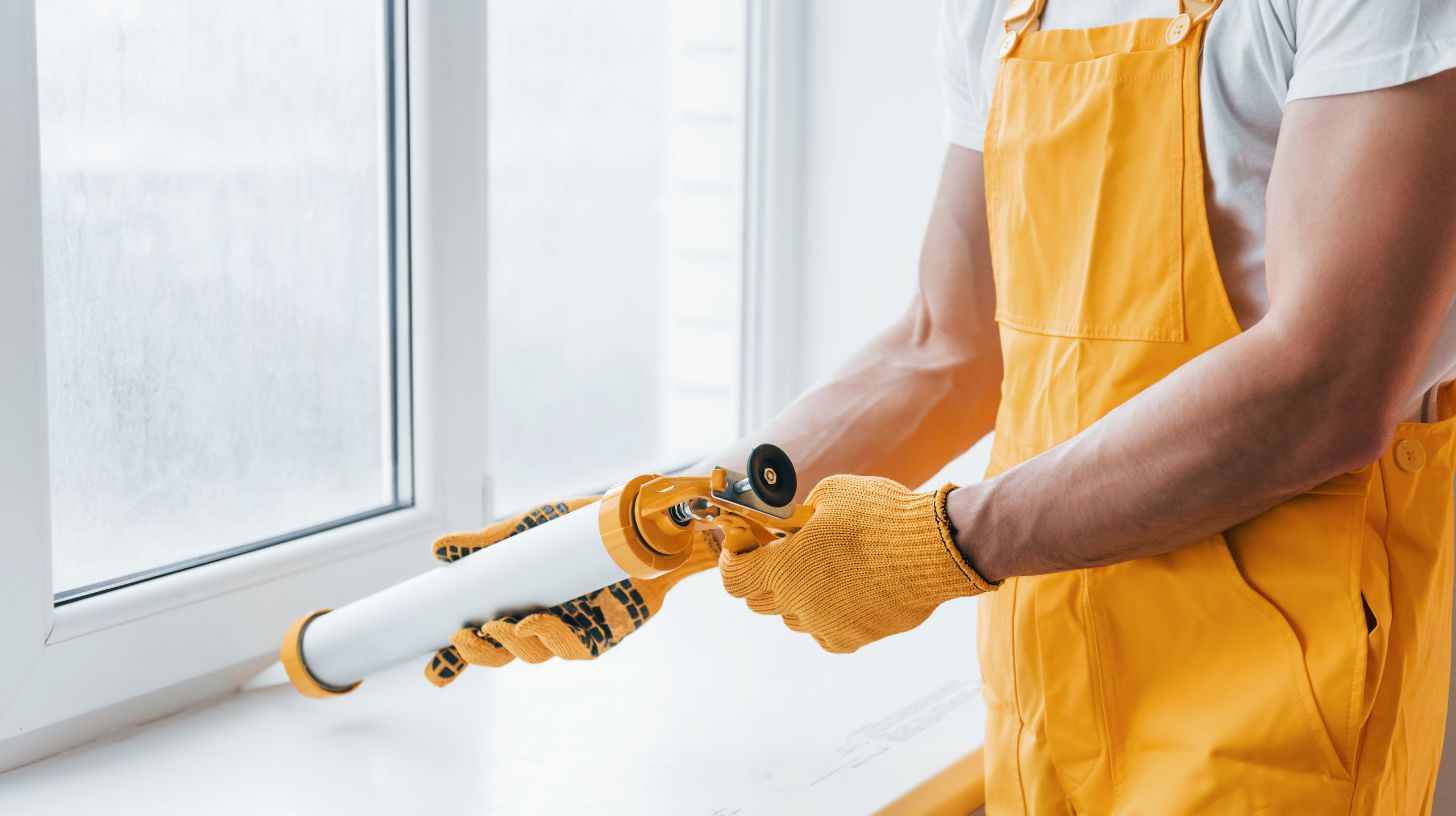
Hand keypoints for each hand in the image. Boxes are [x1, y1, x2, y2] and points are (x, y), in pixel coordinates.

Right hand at [425, 497, 717, 686]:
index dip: (455, 661)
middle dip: (477, 655)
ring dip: (510, 645)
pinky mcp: (601, 636)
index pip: (481, 640)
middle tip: (461, 638)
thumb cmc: (584, 528)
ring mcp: (570, 632)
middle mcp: (541, 623)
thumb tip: (437, 551)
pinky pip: (570, 648)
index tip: (433, 670)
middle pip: (501, 656)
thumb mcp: (529, 529)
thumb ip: (487, 543)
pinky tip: (534, 620)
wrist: (637, 525)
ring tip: (496, 626)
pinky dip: (548, 635)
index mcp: (518, 603)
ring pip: (533, 655)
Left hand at [719, 475, 994, 653]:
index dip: (733, 558)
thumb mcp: (831, 495)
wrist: (934, 549)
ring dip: (796, 596)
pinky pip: (826, 632)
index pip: (733, 576)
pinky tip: (844, 592)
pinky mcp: (854, 638)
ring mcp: (826, 624)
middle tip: (782, 553)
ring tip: (822, 570)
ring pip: (793, 617)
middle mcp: (798, 602)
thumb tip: (794, 525)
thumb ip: (801, 515)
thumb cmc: (881, 517)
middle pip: (758, 600)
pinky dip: (827, 616)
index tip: (743, 544)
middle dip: (762, 575)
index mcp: (783, 566)